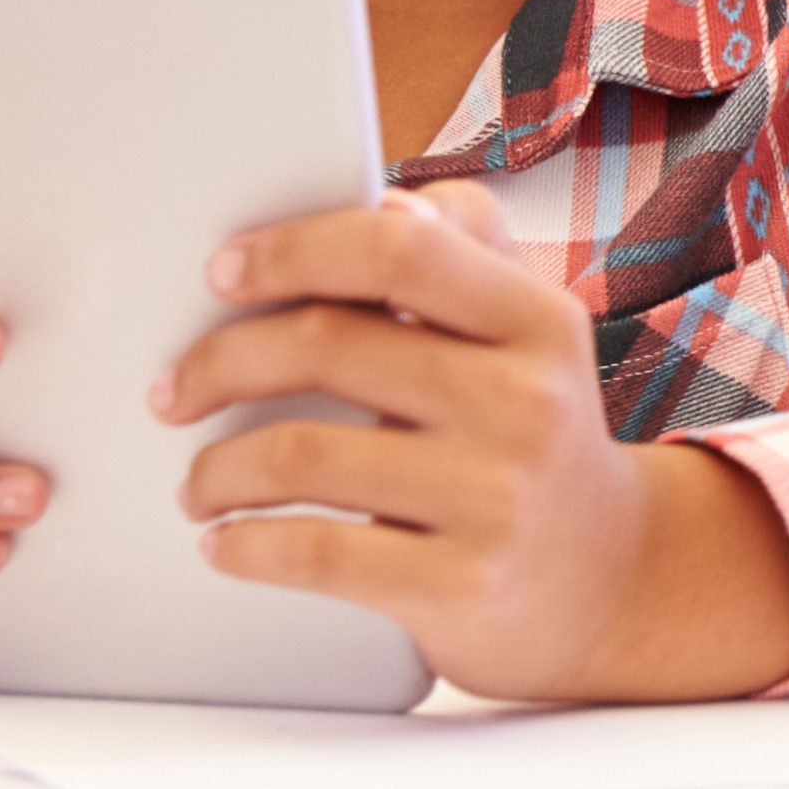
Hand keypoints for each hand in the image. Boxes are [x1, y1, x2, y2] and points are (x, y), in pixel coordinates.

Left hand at [158, 184, 788, 699]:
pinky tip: (227, 542)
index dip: (293, 250)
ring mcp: (499, 497)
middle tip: (176, 389)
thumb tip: (387, 203)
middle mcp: (528, 402)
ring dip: (215, 469)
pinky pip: (312, 552)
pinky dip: (243, 545)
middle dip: (219, 363)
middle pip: (326, 346)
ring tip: (200, 482)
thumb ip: (465, 251)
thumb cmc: (534, 437)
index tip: (222, 273)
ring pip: (298, 455)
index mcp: (539, 320)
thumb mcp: (529, 334)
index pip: (398, 246)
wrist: (612, 578)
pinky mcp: (463, 585)